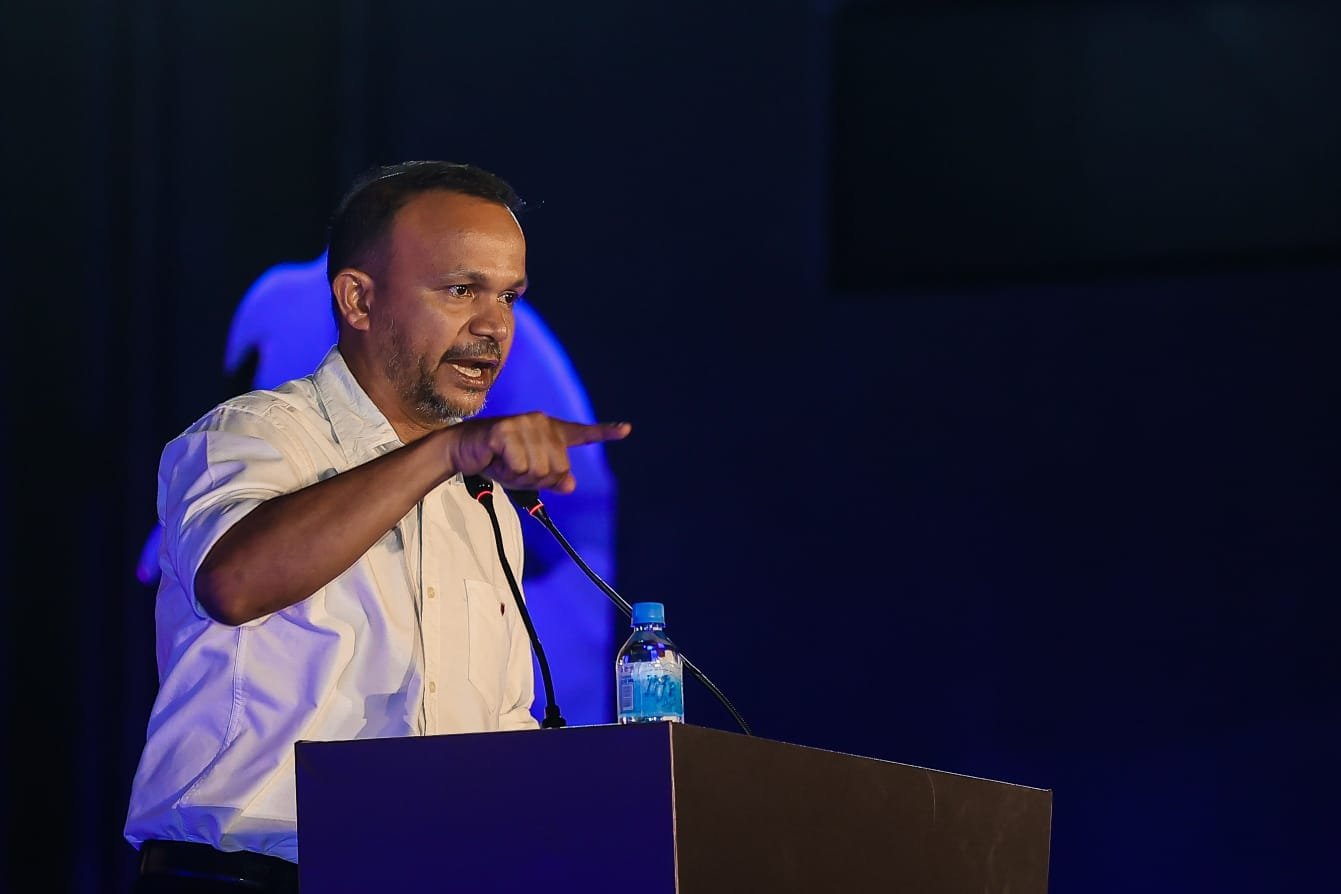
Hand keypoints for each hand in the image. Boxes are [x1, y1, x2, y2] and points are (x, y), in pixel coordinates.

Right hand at [442, 412, 630, 492]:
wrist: (464, 450)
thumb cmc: (498, 460)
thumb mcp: (529, 475)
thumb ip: (552, 480)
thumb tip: (570, 484)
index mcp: (550, 431)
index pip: (582, 433)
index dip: (605, 432)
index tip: (627, 429)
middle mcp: (541, 422)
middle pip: (557, 468)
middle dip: (536, 478)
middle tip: (514, 467)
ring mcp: (524, 424)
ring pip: (539, 470)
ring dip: (519, 475)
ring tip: (504, 462)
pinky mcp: (506, 430)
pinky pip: (521, 466)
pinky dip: (507, 470)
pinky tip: (496, 458)